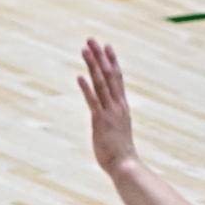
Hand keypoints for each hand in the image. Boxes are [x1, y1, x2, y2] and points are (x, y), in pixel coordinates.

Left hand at [78, 39, 138, 178]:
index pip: (117, 77)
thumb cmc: (120, 150)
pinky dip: (86, 88)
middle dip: (100, 56)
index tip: (106, 45)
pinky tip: (79, 76)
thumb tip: (106, 115)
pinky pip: (92, 101)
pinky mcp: (100, 120)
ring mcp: (109, 111)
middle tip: (92, 39)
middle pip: (109, 74)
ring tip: (84, 49)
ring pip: (100, 83)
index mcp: (122, 105)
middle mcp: (117, 104)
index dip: (111, 60)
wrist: (126, 164)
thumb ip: (113, 118)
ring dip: (92, 65)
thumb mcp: (117, 129)